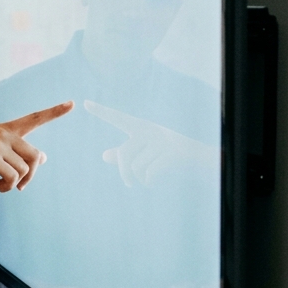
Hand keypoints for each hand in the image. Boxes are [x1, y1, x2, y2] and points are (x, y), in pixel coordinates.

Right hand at [0, 101, 72, 192]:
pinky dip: (8, 188)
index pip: (34, 118)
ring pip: (26, 169)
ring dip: (17, 183)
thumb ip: (16, 153)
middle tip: (19, 187)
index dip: (54, 112)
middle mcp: (3, 133)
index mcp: (4, 129)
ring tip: (2, 187)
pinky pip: (14, 178)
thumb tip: (44, 157)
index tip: (72, 104)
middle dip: (31, 175)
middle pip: (36, 156)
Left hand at [84, 100, 218, 187]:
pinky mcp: (173, 153)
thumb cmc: (171, 159)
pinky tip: (153, 183)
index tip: (84, 103)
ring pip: (136, 166)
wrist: (203, 163)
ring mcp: (164, 141)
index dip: (102, 112)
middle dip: (124, 172)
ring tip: (148, 180)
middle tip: (129, 184)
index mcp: (143, 128)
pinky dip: (148, 181)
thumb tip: (104, 156)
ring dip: (139, 178)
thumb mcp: (147, 155)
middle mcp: (152, 131)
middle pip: (125, 153)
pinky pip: (149, 172)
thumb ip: (125, 155)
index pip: (119, 119)